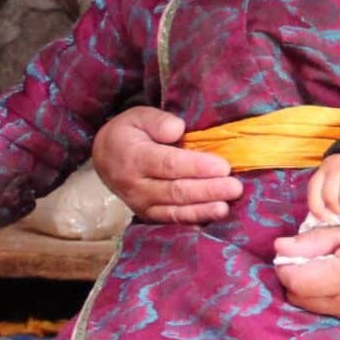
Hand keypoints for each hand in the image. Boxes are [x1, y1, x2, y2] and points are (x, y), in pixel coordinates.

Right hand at [91, 106, 240, 223]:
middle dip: (208, 190)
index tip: (223, 166)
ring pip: (175, 210)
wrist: (105, 159)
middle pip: (176, 190)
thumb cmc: (128, 134)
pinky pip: (171, 222)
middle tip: (234, 188)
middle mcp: (136, 185)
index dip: (197, 167)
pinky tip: (210, 221)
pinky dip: (191, 223)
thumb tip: (178, 129)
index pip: (169, 164)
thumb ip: (157, 121)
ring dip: (203, 210)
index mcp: (134, 157)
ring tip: (226, 207)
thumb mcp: (138, 117)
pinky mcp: (148, 215)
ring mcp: (141, 204)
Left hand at [273, 215, 339, 323]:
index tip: (290, 250)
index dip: (285, 265)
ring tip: (322, 268)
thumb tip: (279, 248)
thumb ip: (312, 241)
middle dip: (293, 277)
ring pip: (309, 307)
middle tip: (305, 257)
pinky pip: (326, 310)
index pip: (295, 281)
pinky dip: (322, 296)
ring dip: (306, 288)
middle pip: (297, 297)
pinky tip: (335, 280)